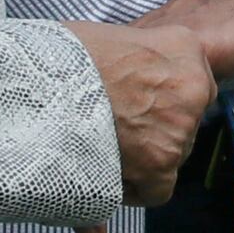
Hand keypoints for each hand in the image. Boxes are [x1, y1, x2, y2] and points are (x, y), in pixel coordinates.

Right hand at [60, 20, 216, 208]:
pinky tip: (105, 172)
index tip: (132, 106)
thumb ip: (133, 63)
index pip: (190, 83)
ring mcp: (181, 125)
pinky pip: (157, 189)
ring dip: (143, 157)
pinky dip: (133, 190)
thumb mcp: (109, 42)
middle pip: (185, 120)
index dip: (159, 99)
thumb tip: (127, 106)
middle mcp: (192, 86)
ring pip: (172, 154)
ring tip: (102, 144)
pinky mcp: (161, 160)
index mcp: (185, 46)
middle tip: (114, 126)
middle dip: (154, 128)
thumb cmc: (63, 55)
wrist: (41, 80)